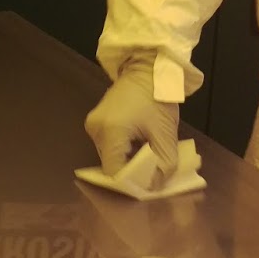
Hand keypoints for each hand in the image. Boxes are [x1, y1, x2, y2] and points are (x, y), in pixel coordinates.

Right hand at [84, 57, 181, 182]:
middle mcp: (95, 129)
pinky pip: (108, 144)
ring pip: (109, 155)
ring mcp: (93, 124)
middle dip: (131, 170)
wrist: (148, 70)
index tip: (149, 182)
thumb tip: (153, 187)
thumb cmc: (158, 99)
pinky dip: (123, 148)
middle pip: (111, 164)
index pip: (114, 171)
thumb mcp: (166, 135)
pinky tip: (138, 141)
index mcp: (111, 131)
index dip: (131, 181)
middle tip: (152, 168)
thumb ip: (163, 166)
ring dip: (127, 159)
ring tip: (146, 151)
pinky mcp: (95, 121)